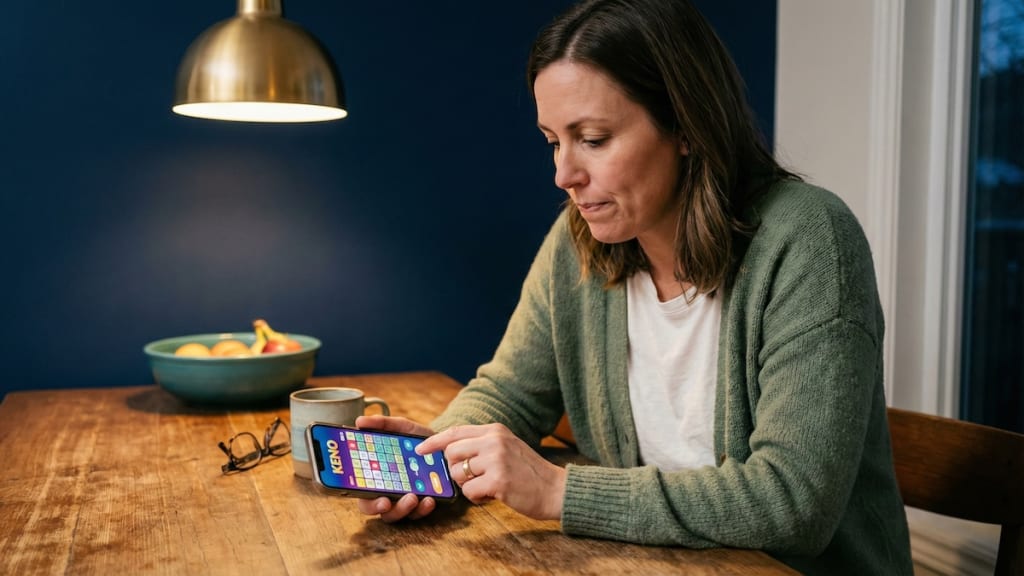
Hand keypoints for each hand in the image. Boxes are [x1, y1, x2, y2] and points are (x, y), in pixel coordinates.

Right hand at [354, 415, 437, 522]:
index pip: (362, 490)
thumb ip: (382, 424)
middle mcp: (388, 491)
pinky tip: (430, 499)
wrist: (446, 446)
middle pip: (375, 508)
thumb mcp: (402, 428)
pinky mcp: (422, 505)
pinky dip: (423, 509)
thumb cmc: (417, 440)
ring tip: (413, 497)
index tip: (367, 490)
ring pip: (395, 515)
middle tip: (386, 501)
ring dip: (402, 509)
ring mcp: (404, 501)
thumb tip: (359, 421)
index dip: (359, 494)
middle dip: (378, 507)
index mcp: (377, 476)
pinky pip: (418, 514)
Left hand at [417, 423, 566, 519]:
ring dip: (468, 486)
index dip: (434, 441)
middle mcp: (494, 441)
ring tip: (488, 486)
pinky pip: (469, 492)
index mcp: (495, 430)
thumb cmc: (529, 473)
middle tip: (472, 478)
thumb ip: (482, 445)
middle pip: (452, 453)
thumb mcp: (507, 447)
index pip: (455, 432)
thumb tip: (449, 452)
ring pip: (458, 474)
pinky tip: (493, 495)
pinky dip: (477, 498)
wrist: (555, 489)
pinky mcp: (497, 481)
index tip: (420, 450)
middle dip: (456, 470)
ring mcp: (496, 460)